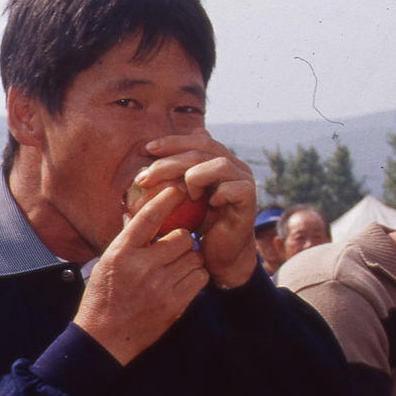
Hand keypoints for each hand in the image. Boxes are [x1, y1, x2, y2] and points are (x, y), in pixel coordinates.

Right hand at [75, 183, 207, 364]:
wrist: (104, 337)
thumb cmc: (103, 296)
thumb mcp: (107, 262)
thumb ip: (127, 240)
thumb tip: (139, 214)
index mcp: (121, 252)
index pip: (149, 217)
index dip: (167, 198)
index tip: (179, 188)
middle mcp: (141, 266)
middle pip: (182, 237)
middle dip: (182, 241)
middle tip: (174, 249)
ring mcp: (159, 286)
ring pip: (194, 257)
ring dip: (190, 259)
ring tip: (175, 268)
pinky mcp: (174, 303)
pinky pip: (200, 277)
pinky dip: (195, 276)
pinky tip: (182, 281)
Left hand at [135, 134, 258, 288]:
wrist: (221, 256)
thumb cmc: (198, 227)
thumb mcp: (181, 199)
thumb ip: (172, 176)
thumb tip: (152, 154)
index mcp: (217, 161)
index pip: (198, 140)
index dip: (173, 141)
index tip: (147, 148)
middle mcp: (234, 167)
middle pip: (203, 150)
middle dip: (171, 161)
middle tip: (146, 177)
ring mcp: (244, 181)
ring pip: (220, 164)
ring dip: (195, 177)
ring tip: (187, 195)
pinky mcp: (249, 200)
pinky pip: (236, 188)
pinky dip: (219, 194)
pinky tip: (209, 204)